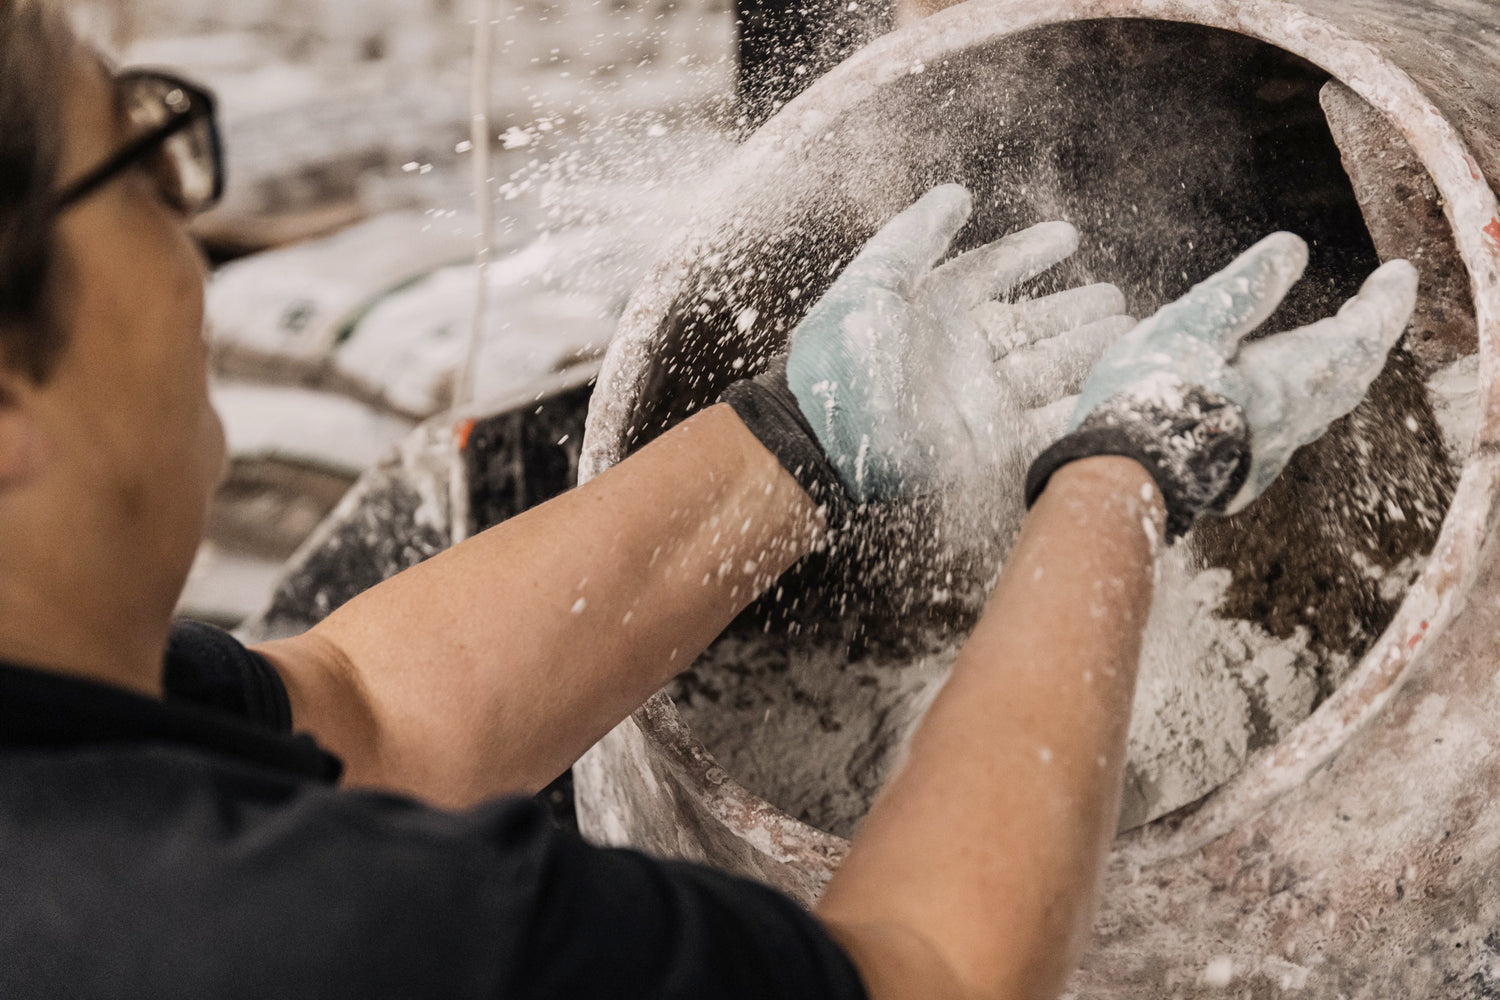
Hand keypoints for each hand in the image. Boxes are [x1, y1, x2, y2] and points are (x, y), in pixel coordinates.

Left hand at [776, 183, 1130, 502]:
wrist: (829, 431)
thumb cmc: (843, 351)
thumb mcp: (877, 279)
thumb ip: (918, 234)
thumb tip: (959, 192)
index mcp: (933, 310)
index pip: (992, 272)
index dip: (1028, 253)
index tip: (1069, 236)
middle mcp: (962, 352)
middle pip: (1032, 325)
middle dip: (1075, 312)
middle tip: (1117, 298)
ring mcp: (978, 397)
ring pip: (1046, 369)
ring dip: (1087, 353)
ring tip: (1128, 333)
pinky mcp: (988, 441)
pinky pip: (1042, 423)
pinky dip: (1075, 409)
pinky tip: (1107, 392)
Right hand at [1028, 232, 1418, 536]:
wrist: (1118, 479)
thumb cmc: (1147, 399)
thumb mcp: (1191, 325)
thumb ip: (1245, 288)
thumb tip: (1293, 248)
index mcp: (1288, 379)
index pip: (1359, 336)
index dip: (1384, 303)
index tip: (1398, 274)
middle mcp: (1291, 420)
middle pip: (1351, 373)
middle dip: (1369, 334)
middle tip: (1377, 303)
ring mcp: (1267, 453)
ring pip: (1324, 405)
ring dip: (1342, 368)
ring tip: (1340, 342)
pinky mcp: (1242, 474)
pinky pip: (1293, 429)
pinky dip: (1307, 398)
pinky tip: (1286, 397)